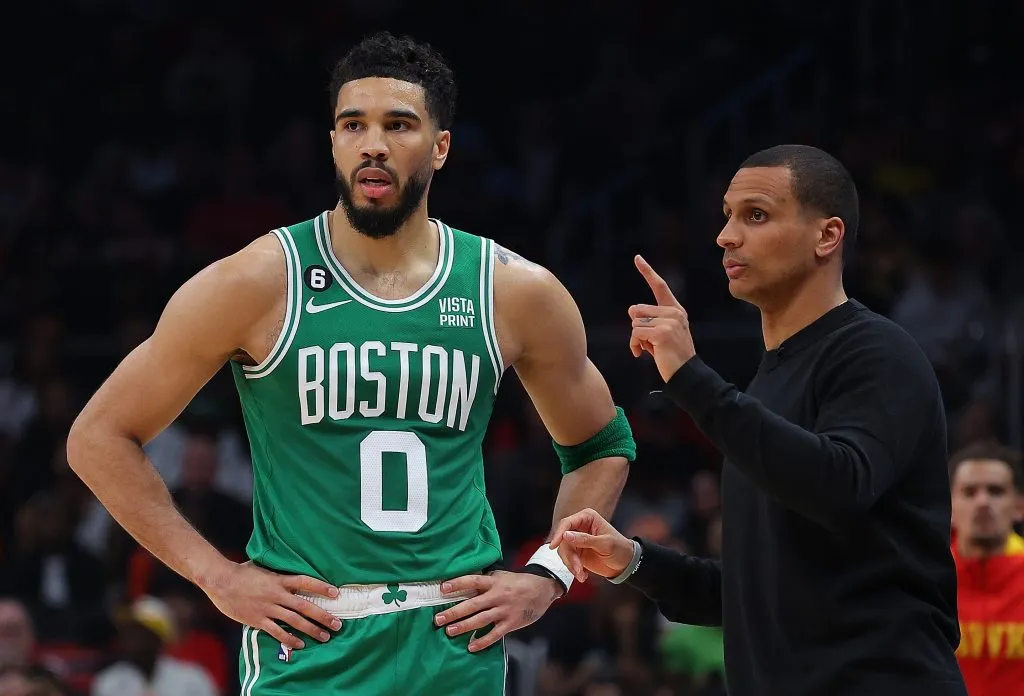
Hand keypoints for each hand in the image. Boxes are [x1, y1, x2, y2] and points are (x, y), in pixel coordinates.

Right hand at [200, 561, 341, 649]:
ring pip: (294, 621)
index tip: (336, 593)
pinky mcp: (258, 620)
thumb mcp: (263, 566)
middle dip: (323, 616)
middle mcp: (277, 594)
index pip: (306, 582)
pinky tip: (299, 644)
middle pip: (305, 606)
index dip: (322, 587)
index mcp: (279, 580)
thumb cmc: (242, 572)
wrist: (220, 581)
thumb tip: (289, 565)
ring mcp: (268, 608)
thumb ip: (277, 571)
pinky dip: (289, 639)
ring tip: (324, 636)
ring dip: (311, 630)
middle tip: (337, 624)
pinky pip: (277, 632)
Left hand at [434, 571, 560, 651]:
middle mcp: (498, 596)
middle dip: (454, 612)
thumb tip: (465, 584)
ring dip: (464, 626)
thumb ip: (486, 581)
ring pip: (481, 620)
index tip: (443, 588)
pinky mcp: (511, 623)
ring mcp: (504, 610)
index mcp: (494, 582)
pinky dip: (483, 641)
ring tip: (450, 631)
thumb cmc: (519, 582)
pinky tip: (471, 646)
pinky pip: (495, 634)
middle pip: (473, 604)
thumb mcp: (502, 576)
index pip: (473, 580)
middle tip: (438, 619)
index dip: (458, 584)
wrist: (543, 589)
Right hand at [548, 507, 634, 581]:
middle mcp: (580, 527)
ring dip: (571, 565)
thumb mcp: (605, 544)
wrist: (625, 564)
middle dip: (569, 556)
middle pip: (563, 540)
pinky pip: (567, 560)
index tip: (553, 546)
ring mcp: (577, 541)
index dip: (559, 534)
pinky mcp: (577, 553)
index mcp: (587, 518)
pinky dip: (573, 569)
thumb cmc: (620, 549)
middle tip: (578, 568)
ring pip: (564, 551)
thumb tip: (566, 535)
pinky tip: (583, 575)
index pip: (567, 523)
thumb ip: (585, 539)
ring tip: (582, 574)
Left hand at [629, 254, 695, 381]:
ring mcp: (669, 321)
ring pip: (635, 323)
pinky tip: (643, 354)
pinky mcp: (662, 332)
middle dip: (638, 328)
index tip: (637, 258)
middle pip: (638, 310)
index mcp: (676, 310)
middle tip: (650, 344)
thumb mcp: (658, 334)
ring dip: (637, 339)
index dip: (647, 272)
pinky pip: (635, 333)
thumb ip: (646, 320)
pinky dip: (635, 345)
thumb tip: (631, 309)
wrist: (684, 374)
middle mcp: (674, 312)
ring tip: (650, 349)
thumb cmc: (670, 356)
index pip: (659, 286)